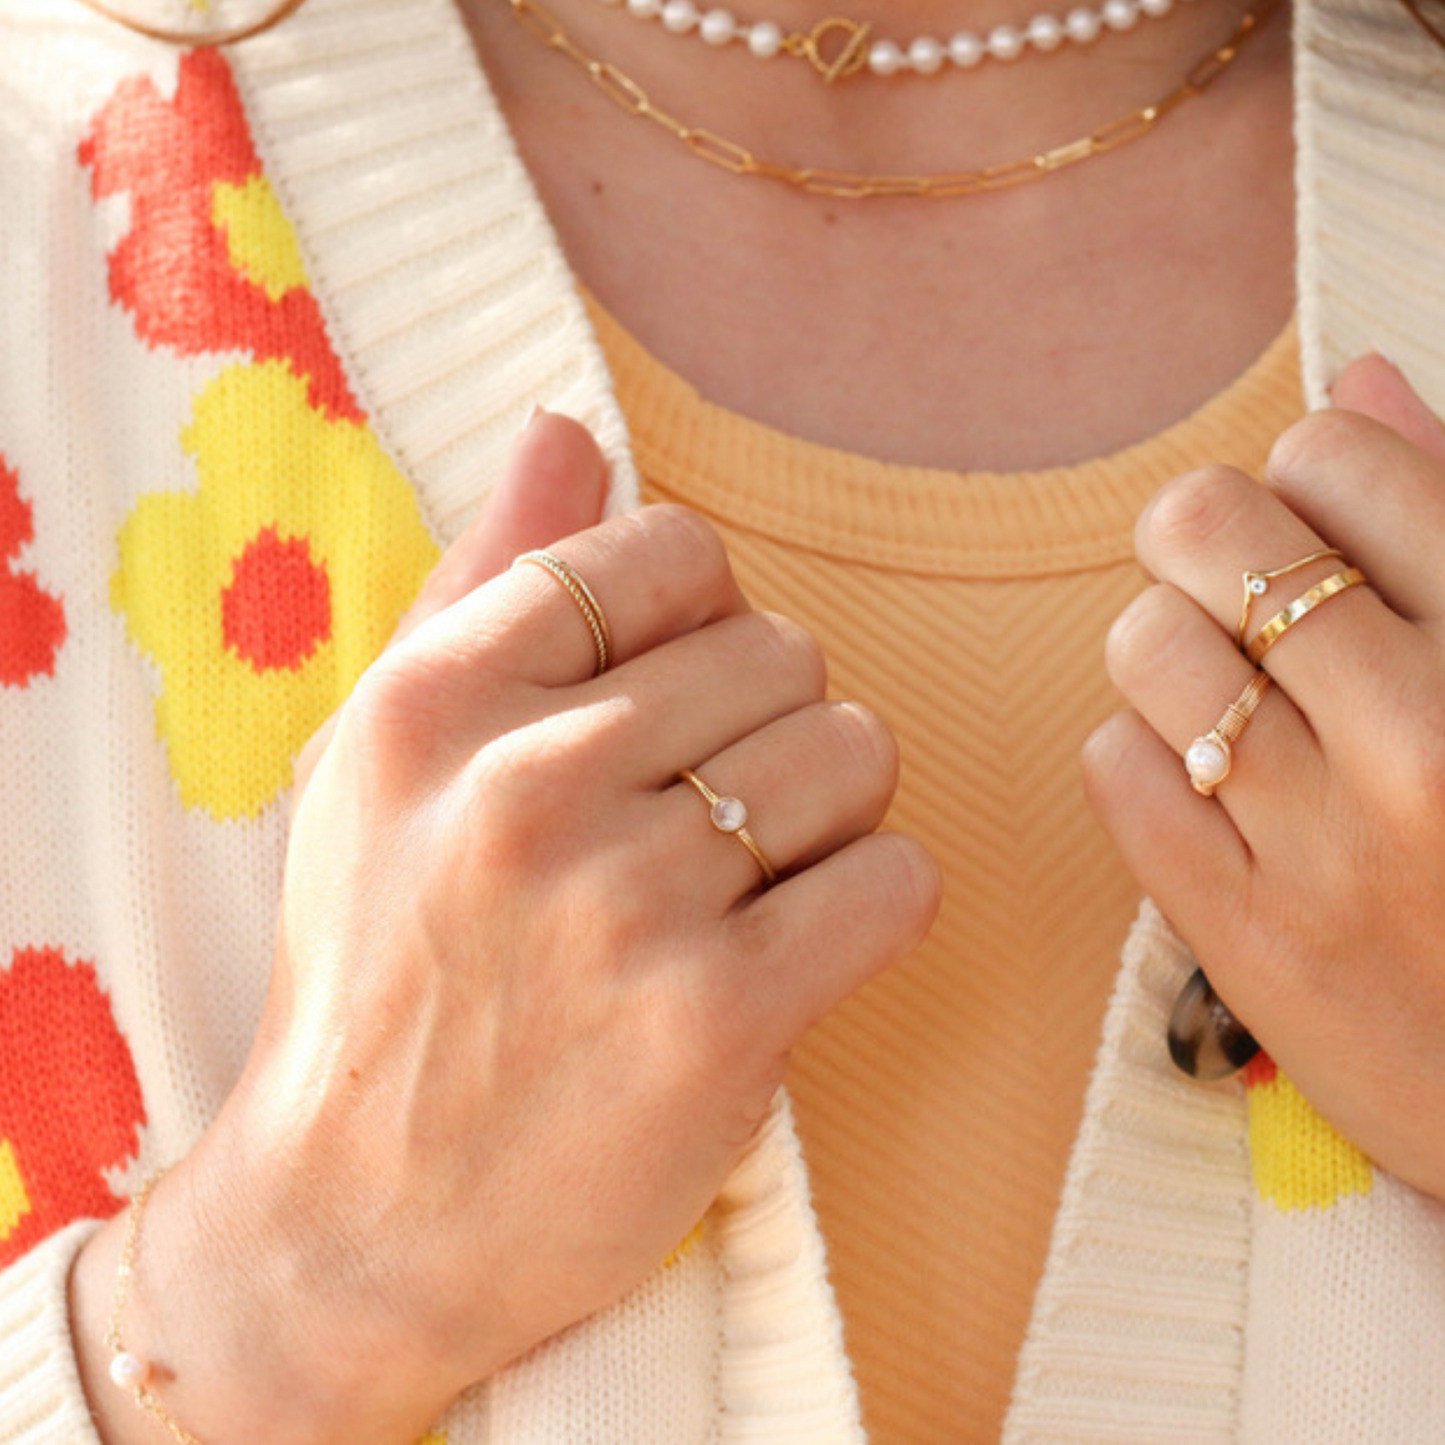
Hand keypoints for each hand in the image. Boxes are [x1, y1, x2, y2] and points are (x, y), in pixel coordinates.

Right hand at [72, 414, 939, 1443]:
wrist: (357, 1220)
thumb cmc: (379, 976)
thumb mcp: (378, 765)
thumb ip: (478, 584)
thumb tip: (567, 430)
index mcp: (435, 701)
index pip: (666, 553)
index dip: (705, 617)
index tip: (678, 696)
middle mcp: (525, 785)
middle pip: (781, 651)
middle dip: (773, 723)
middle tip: (712, 812)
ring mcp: (624, 902)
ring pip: (854, 753)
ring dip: (833, 812)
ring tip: (751, 879)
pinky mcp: (718, 1019)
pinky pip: (896, 882)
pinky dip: (876, 905)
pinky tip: (802, 946)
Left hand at [1085, 354, 1444, 1200]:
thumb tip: (1356, 382)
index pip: (1342, 458)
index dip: (1312, 469)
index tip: (1326, 524)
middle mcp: (1423, 743)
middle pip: (1205, 528)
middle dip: (1204, 531)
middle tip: (1236, 581)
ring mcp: (1323, 849)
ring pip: (1145, 644)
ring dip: (1169, 645)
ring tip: (1229, 688)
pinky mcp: (1244, 939)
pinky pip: (1115, 771)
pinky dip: (1141, 751)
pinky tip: (1205, 774)